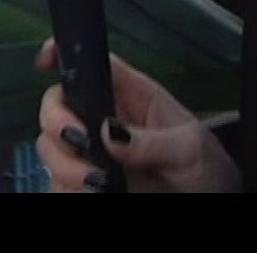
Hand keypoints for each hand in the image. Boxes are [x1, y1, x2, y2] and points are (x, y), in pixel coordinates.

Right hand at [34, 39, 241, 192]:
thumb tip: (108, 134)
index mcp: (131, 97)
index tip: (45, 62)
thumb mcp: (191, 150)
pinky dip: (64, 188)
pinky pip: (57, 183)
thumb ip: (153, 141)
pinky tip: (89, 193)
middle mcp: (104, 120)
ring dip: (63, 163)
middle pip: (57, 104)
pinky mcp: (86, 185)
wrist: (212, 202)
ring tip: (95, 183)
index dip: (61, 54)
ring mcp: (92, 154)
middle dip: (56, 121)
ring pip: (50, 146)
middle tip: (79, 142)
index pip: (90, 63)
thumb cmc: (209, 171)